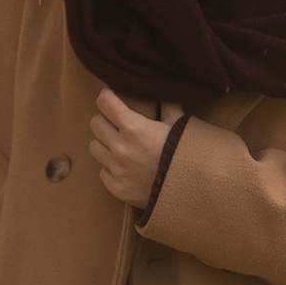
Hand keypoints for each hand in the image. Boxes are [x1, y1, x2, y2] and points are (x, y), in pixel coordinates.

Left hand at [88, 87, 181, 211]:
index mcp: (134, 127)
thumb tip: (161, 93)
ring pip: (94, 147)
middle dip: (104, 120)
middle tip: (115, 123)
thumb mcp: (180, 126)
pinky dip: (111, 168)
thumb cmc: (186, 154)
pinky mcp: (116, 188)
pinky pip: (103, 172)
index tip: (109, 96)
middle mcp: (120, 147)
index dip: (106, 97)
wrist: (190, 191)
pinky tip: (125, 168)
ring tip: (119, 146)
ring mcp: (116, 169)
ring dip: (104, 144)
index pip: (104, 103)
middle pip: (95, 124)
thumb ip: (168, 107)